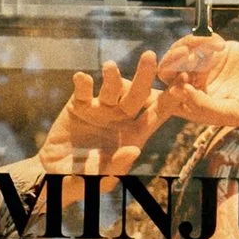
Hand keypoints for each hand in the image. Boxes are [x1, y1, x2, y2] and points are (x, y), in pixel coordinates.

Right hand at [35, 52, 175, 177]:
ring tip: (109, 67)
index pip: (155, 115)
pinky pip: (82, 92)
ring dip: (112, 77)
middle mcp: (120, 118)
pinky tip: (81, 78)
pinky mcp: (79, 106)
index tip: (182, 84)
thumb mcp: (101, 178)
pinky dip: (82, 84)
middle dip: (144, 76)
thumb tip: (134, 149)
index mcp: (134, 135)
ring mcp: (100, 109)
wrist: (55, 175)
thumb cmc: (84, 182)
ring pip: (111, 88)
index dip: (169, 100)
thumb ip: (117, 166)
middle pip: (136, 95)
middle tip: (149, 56)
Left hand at [142, 35, 238, 137]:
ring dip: (190, 45)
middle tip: (188, 53)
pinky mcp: (218, 50)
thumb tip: (178, 92)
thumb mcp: (232, 112)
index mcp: (197, 106)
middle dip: (175, 60)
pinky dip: (204, 38)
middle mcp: (198, 86)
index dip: (171, 83)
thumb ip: (204, 106)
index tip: (186, 77)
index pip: (170, 93)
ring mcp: (207, 66)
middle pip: (170, 70)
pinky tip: (222, 42)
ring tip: (210, 46)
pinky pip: (199, 40)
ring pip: (182, 51)